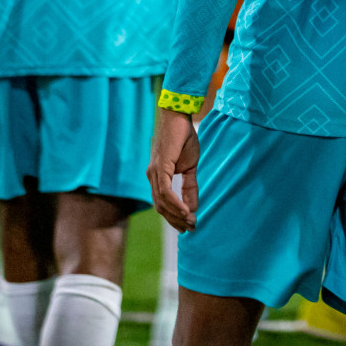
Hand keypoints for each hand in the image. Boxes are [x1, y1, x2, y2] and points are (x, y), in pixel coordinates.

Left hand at [148, 107, 200, 230]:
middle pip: (161, 207)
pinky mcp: (160, 167)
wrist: (178, 116)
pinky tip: (185, 211)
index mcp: (158, 177)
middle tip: (191, 228)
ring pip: (162, 202)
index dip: (175, 217)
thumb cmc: (183, 137)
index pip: (163, 204)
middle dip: (176, 220)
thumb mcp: (190, 166)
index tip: (189, 226)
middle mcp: (152, 177)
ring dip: (176, 215)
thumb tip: (193, 207)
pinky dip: (175, 203)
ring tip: (191, 222)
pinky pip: (165, 191)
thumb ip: (190, 186)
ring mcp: (154, 173)